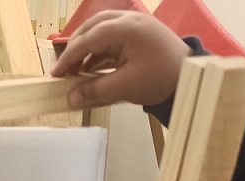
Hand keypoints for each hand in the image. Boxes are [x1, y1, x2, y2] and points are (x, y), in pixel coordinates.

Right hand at [51, 12, 190, 109]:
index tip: (55, 75)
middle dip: (74, 49)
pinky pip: (111, 36)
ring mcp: (134, 23)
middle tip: (62, 72)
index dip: (68, 57)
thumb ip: (95, 91)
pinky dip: (98, 51)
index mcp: (125, 28)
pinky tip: (91, 67)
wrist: (189, 76)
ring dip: (85, 49)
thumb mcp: (125, 87)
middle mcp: (128, 19)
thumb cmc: (160, 79)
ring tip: (75, 71)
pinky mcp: (138, 32)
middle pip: (91, 28)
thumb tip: (70, 99)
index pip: (88, 39)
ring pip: (100, 29)